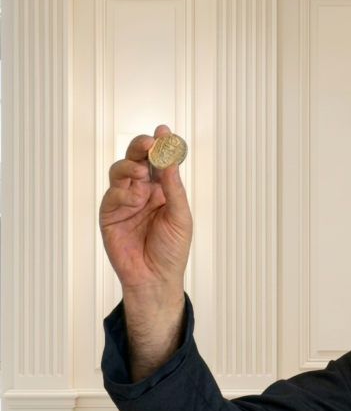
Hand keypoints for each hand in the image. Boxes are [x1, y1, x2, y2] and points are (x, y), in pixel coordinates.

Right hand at [99, 125, 191, 294]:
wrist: (156, 278)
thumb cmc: (171, 251)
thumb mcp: (180, 216)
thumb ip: (173, 187)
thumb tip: (169, 160)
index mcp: (163, 189)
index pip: (160, 161)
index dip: (161, 146)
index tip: (164, 133)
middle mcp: (143, 191)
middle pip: (136, 159)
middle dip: (141, 147)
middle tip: (149, 143)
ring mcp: (125, 201)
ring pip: (121, 171)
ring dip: (130, 166)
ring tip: (141, 172)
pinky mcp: (110, 214)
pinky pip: (113, 195)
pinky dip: (123, 193)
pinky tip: (135, 199)